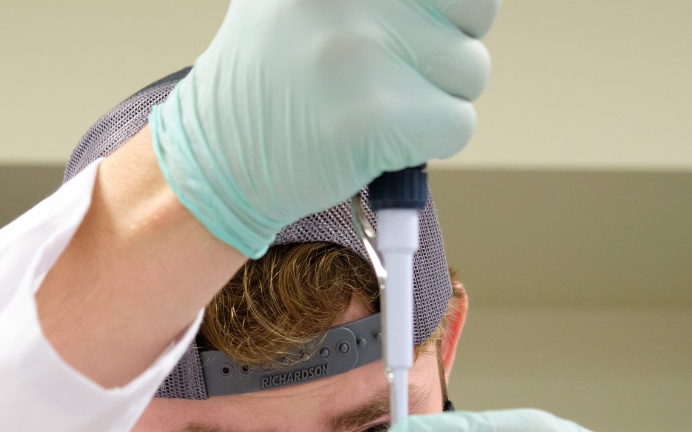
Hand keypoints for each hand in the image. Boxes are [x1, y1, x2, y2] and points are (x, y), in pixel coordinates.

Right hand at [151, 0, 497, 257]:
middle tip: (391, 70)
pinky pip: (456, 124)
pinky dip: (428, 144)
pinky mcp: (374, 115)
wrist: (218, 156)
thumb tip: (472, 1)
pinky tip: (375, 139)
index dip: (445, 7)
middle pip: (473, 8)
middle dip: (447, 46)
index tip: (414, 25)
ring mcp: (360, 49)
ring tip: (370, 104)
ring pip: (469, 70)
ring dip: (434, 99)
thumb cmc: (277, 76)